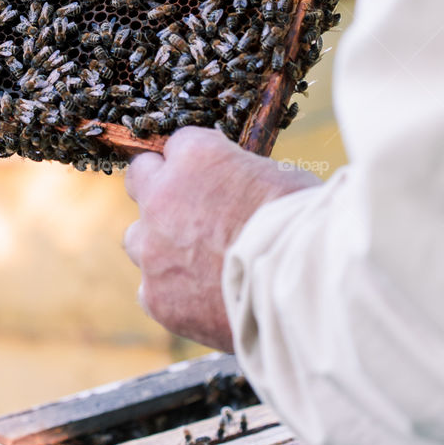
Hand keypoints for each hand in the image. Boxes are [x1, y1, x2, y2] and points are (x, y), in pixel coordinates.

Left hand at [123, 127, 319, 350]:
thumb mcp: (279, 178)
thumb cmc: (306, 227)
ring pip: (137, 238)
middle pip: (140, 179)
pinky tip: (203, 300)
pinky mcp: (156, 295)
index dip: (195, 164)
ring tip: (197, 264)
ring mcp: (153, 247)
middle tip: (187, 213)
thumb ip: (241, 179)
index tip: (209, 179)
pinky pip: (150, 289)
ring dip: (159, 245)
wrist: (302, 289)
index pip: (177, 144)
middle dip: (160, 191)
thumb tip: (239, 187)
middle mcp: (162, 194)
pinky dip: (172, 292)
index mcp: (196, 155)